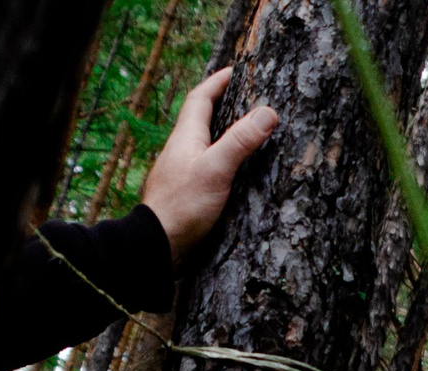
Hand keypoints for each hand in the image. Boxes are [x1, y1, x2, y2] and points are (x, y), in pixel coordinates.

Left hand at [141, 67, 280, 262]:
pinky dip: (221, 157)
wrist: (158, 243)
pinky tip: (233, 170)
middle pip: (201, 118)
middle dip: (221, 103)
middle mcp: (181, 149)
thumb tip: (268, 112)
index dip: (217, 82)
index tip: (235, 71)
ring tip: (244, 130)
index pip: (200, 98)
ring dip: (222, 132)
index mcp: (186, 137)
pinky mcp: (187, 191)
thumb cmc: (184, 204)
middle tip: (243, 96)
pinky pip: (206, 163)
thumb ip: (241, 141)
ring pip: (203, 141)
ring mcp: (182, 170)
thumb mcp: (217, 169)